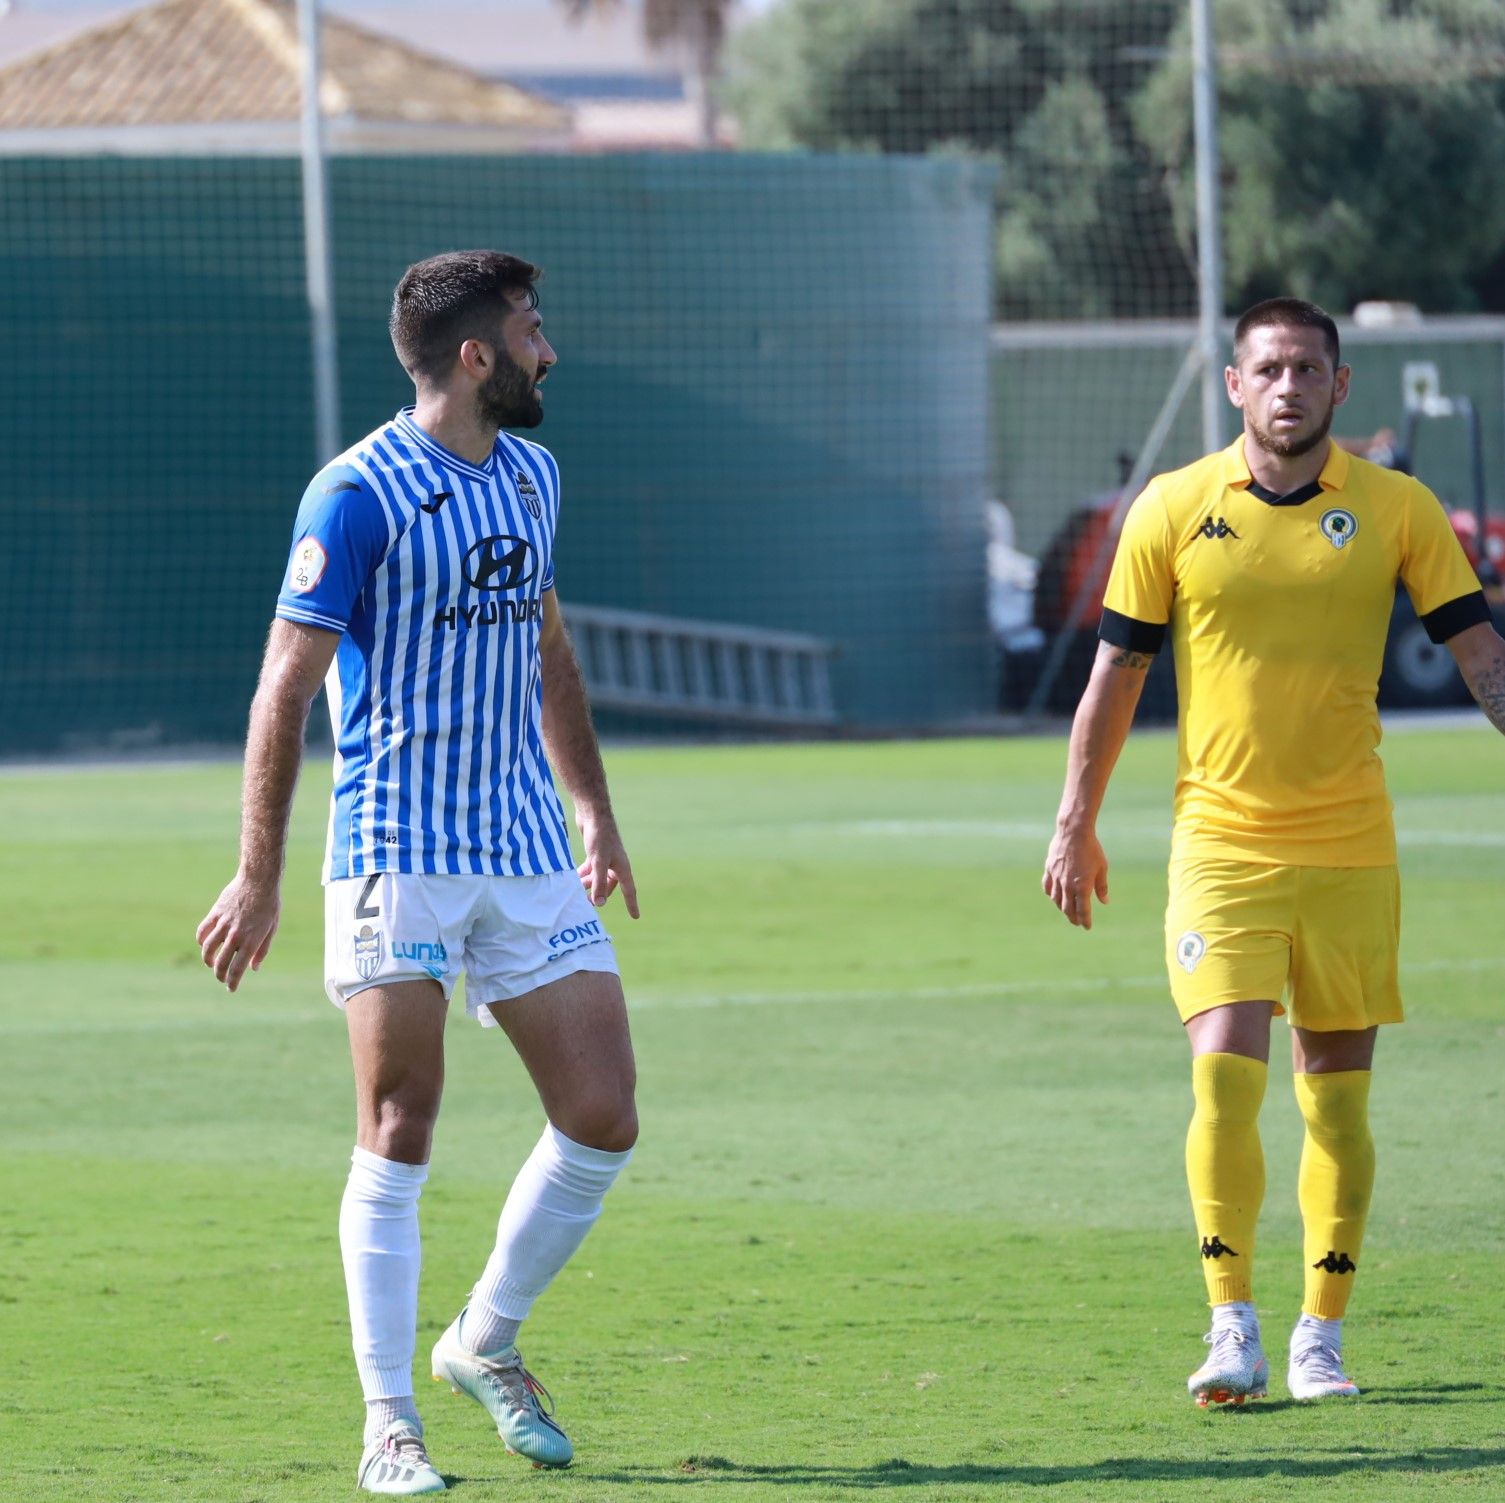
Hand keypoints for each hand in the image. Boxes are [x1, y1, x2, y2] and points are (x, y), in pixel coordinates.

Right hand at [196, 872, 281, 991]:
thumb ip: (262, 950)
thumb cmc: (269, 905)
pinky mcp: (215, 914)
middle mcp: (235, 935)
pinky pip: (202, 931)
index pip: (237, 968)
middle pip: (220, 962)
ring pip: (207, 949)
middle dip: (219, 975)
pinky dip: (201, 941)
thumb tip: (254, 968)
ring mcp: (223, 924)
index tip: (231, 988)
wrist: (258, 880)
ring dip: (207, 960)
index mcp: (251, 940)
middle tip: (221, 978)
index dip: (233, 982)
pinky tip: (204, 944)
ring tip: (211, 963)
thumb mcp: (271, 929)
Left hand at [575, 809, 639, 917]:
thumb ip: (599, 883)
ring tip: (575, 893)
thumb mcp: (598, 862)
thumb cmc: (599, 836)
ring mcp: (605, 859)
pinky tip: (572, 879)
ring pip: (598, 878)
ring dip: (588, 885)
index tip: (636, 917)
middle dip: (599, 896)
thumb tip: (600, 904)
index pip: (629, 890)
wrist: (593, 813)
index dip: (632, 904)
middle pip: (609, 886)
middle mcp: (616, 864)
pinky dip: (582, 875)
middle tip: (587, 906)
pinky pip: (590, 870)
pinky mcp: (594, 853)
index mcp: (622, 867)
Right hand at [1042, 825, 1108, 929]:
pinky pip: (1047, 887)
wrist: (1074, 832)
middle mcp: (1067, 885)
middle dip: (1073, 917)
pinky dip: (1050, 894)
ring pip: (1056, 900)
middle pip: (1068, 908)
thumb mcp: (1102, 868)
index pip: (1083, 910)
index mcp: (1082, 887)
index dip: (1085, 920)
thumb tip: (1104, 902)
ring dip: (1062, 907)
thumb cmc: (1092, 849)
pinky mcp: (1049, 869)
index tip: (1087, 927)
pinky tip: (1053, 896)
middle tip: (1077, 922)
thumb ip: (1101, 887)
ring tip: (1066, 910)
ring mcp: (1056, 878)